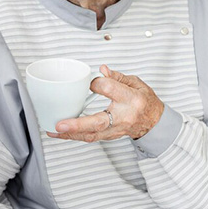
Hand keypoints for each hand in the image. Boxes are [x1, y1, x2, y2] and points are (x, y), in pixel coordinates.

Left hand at [49, 65, 163, 141]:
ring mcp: (116, 130)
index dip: (97, 83)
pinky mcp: (110, 136)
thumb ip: (116, 77)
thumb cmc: (145, 101)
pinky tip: (62, 133)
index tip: (90, 80)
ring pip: (91, 135)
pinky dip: (75, 136)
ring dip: (70, 134)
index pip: (110, 90)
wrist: (154, 122)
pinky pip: (91, 138)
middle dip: (77, 125)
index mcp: (131, 99)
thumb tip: (101, 70)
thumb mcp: (136, 83)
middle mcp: (123, 117)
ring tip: (53, 130)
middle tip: (60, 124)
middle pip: (98, 122)